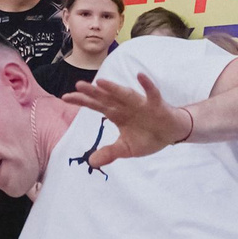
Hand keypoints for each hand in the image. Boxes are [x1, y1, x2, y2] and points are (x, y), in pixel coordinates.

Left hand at [63, 71, 190, 166]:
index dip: (82, 101)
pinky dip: (147, 85)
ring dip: (114, 88)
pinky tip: (140, 76)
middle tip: (78, 85)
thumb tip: (91, 162)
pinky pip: (151, 93)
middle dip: (94, 92)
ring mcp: (141, 103)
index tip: (65, 97)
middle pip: (107, 98)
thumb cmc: (148, 136)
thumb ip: (109, 153)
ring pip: (125, 94)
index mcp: (117, 114)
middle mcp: (126, 105)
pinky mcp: (156, 104)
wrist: (172, 133)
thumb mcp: (126, 149)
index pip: (96, 106)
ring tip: (100, 82)